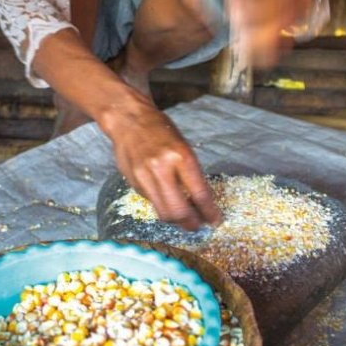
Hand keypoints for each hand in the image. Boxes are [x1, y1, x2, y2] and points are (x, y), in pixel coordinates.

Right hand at [101, 94, 221, 231]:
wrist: (129, 120)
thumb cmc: (161, 131)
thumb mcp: (183, 147)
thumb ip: (190, 174)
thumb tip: (200, 202)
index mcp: (181, 156)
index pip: (199, 194)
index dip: (210, 212)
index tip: (215, 220)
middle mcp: (162, 168)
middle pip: (179, 211)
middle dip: (192, 224)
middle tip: (199, 225)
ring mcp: (145, 177)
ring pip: (163, 212)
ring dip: (176, 220)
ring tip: (185, 218)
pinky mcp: (133, 182)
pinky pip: (152, 203)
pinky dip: (162, 206)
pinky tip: (168, 202)